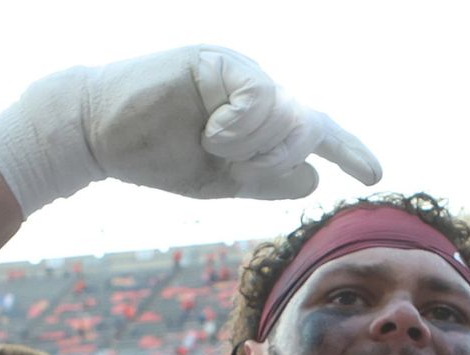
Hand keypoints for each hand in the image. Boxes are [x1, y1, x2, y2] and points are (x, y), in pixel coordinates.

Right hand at [0, 46, 381, 214]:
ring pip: (284, 115)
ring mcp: (236, 70)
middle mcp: (253, 87)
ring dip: (253, 147)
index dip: (347, 148)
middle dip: (277, 159)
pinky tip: (211, 133)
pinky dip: (240, 126)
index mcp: (256, 115)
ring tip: (211, 144)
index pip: (314, 129)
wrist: (95, 135)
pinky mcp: (216, 61)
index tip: (374, 172)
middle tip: (235, 166)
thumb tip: (313, 179)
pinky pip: (259, 97)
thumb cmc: (154, 154)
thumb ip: (265, 179)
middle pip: (305, 126)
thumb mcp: (220, 180)